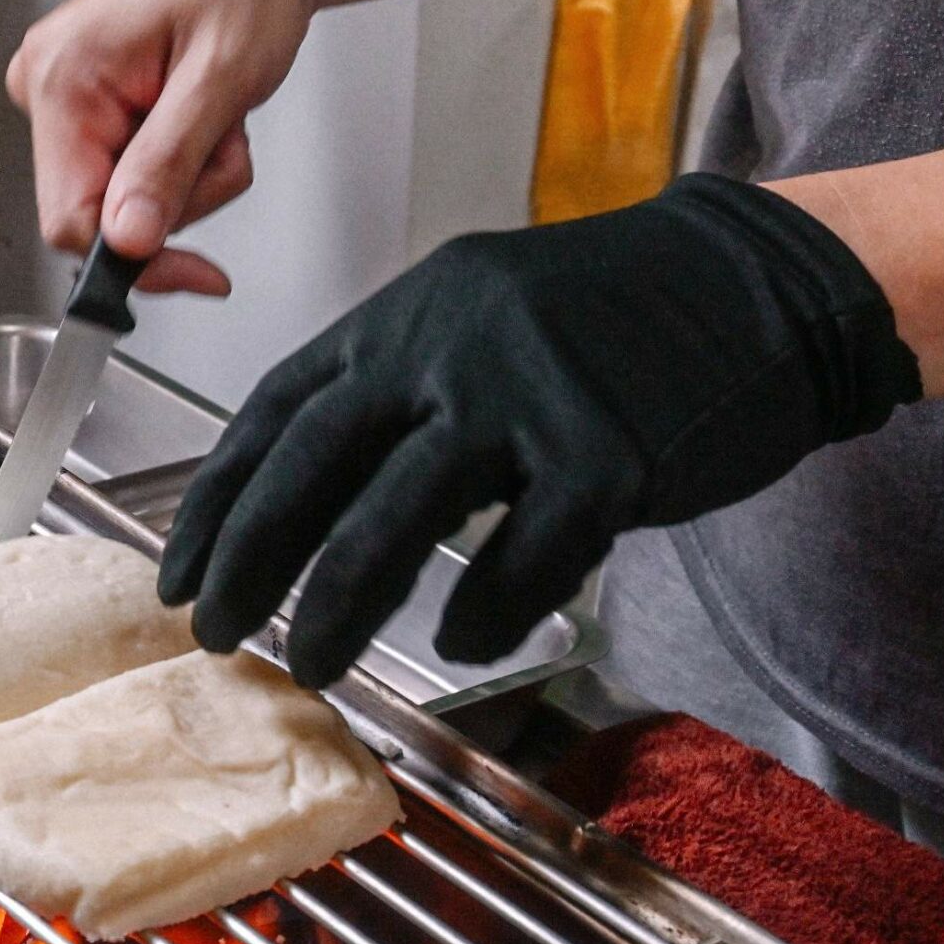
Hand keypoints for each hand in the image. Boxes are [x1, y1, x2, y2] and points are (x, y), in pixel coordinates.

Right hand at [6, 0, 327, 294]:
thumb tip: (126, 241)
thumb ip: (166, 166)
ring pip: (128, 198)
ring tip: (219, 110)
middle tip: (225, 137)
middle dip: (180, 195)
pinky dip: (186, 157)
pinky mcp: (96, 103)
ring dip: (193, 175)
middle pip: (102, 212)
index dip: (136, 258)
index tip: (197, 272)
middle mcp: (49, 84)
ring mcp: (70, 94)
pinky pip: (137, 170)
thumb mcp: (219, 79)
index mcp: (63, 76)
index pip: (69, 220)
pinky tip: (204, 108)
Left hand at [159, 175, 923, 685]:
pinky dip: (483, 613)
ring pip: (395, 519)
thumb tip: (322, 489)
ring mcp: (531, 398)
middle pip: (313, 464)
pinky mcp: (610, 455)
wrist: (762, 282)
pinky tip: (461, 642)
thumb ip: (407, 384)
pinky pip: (524, 558)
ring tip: (307, 662)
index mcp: (413, 313)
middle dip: (249, 558)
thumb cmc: (623, 314)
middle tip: (212, 629)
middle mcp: (454, 346)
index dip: (219, 496)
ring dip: (336, 604)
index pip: (279, 407)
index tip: (181, 563)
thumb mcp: (487, 313)